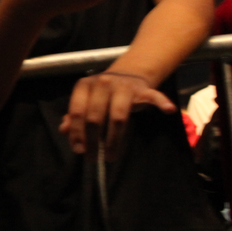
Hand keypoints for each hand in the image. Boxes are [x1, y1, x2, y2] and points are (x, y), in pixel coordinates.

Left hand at [58, 70, 175, 159]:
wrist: (128, 72)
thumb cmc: (102, 93)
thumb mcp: (86, 100)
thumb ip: (75, 115)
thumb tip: (63, 130)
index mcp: (84, 86)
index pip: (77, 111)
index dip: (76, 132)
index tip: (78, 150)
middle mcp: (103, 83)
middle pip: (96, 116)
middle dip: (92, 140)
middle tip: (92, 158)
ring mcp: (124, 86)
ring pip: (118, 116)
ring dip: (113, 139)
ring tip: (110, 156)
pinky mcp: (143, 89)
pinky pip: (153, 96)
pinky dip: (161, 102)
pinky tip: (168, 110)